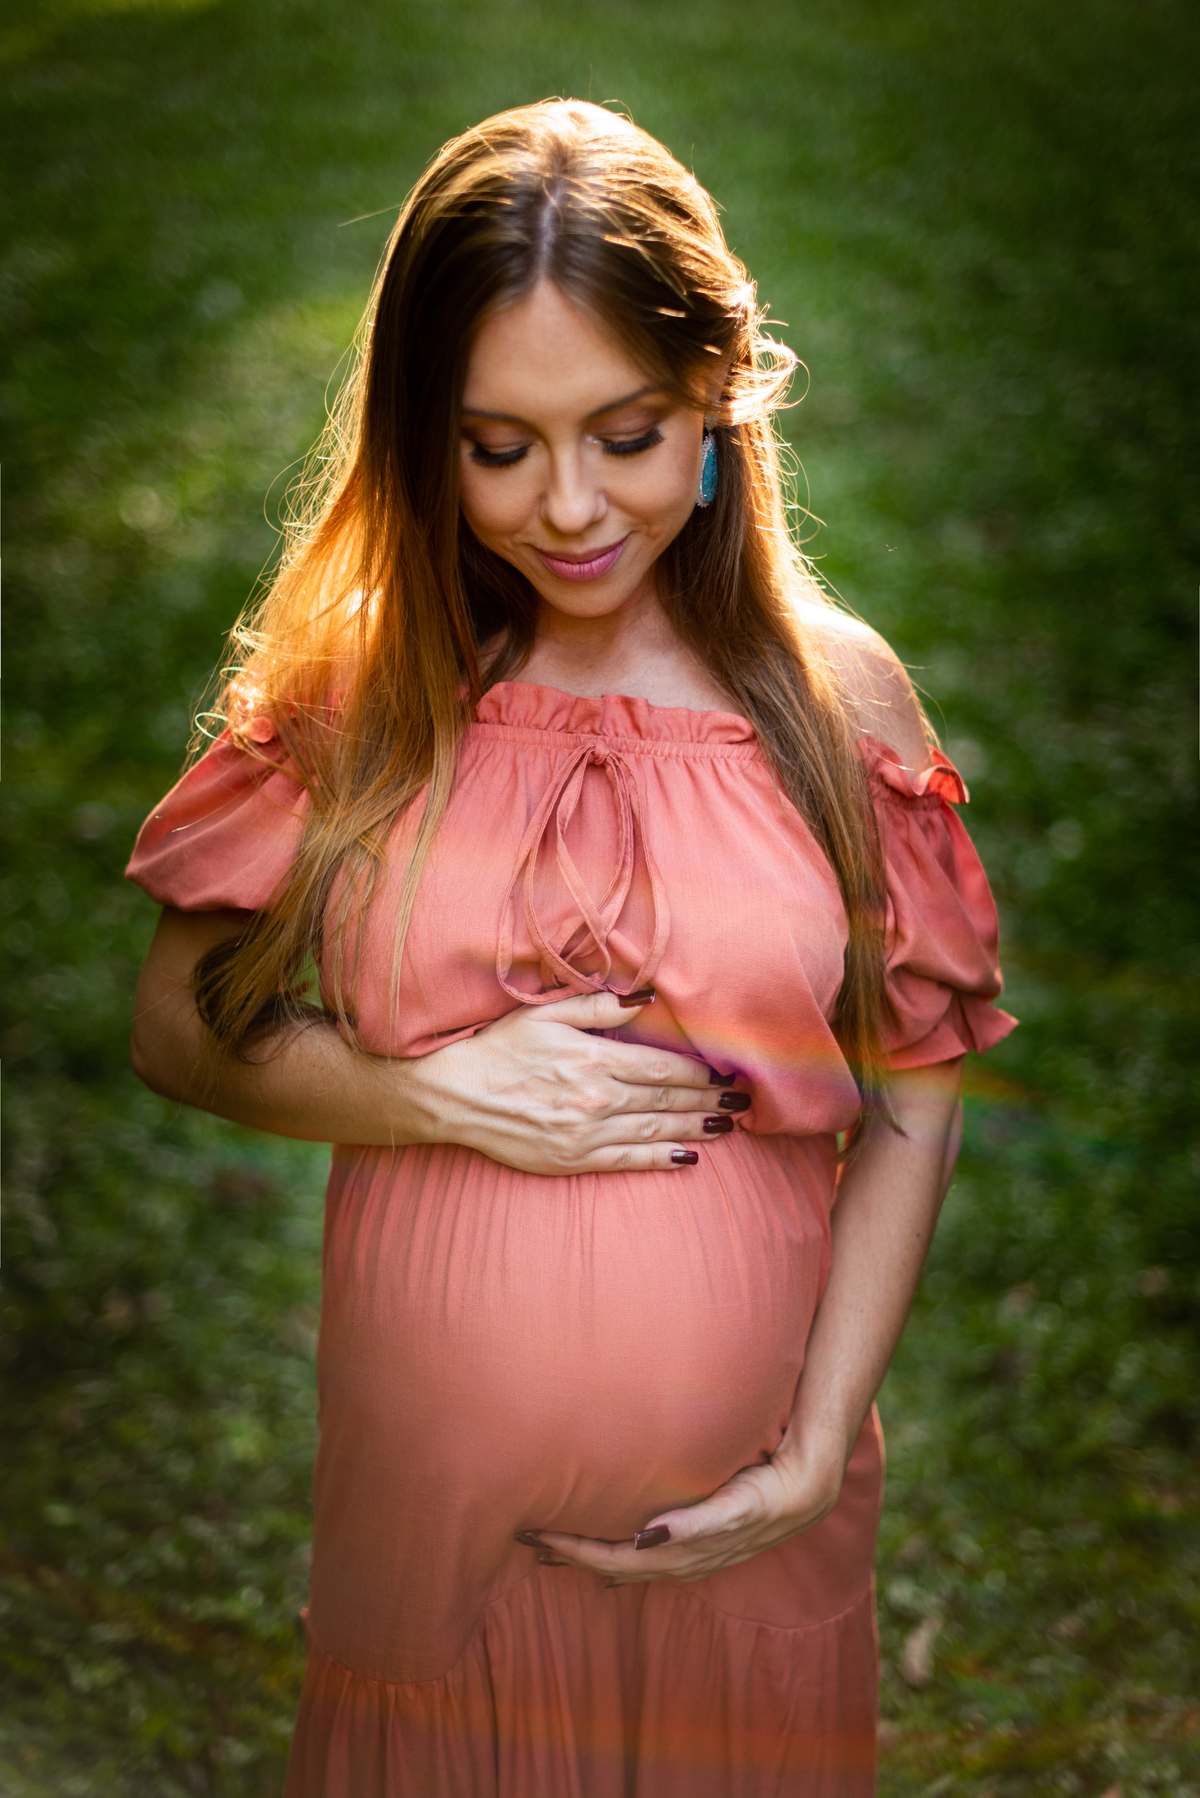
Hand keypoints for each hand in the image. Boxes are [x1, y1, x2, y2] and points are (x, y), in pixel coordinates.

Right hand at [404, 988, 742, 1174]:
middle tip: (743, 1102)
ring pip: (655, 1129)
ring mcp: (586, 1132)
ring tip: (727, 1128)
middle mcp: (596, 1097)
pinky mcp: (572, 1158)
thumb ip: (597, 1007)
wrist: (455, 1095)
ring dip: (695, 1128)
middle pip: (667, 1099)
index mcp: (594, 1058)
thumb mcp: (544, 1013)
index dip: (699, 1071)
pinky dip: (660, 1158)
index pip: (662, 1066)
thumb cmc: (499, 1049)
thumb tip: (645, 999)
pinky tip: (687, 1158)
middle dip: (708, 1100)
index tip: (726, 1072)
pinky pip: (628, 1160)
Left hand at [520, 1445, 844, 1584]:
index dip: (571, 1550)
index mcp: (679, 1555)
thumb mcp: (736, 1505)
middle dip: (568, 1555)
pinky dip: (615, 1554)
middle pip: (609, 1566)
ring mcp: (686, 1556)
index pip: (611, 1560)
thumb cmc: (768, 1492)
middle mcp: (678, 1562)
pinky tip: (608, 1547)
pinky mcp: (694, 1543)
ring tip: (551, 1546)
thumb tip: (647, 1536)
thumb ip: (696, 1524)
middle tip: (525, 1537)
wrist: (806, 1495)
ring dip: (586, 1556)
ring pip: (623, 1564)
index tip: (534, 1533)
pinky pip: (642, 1557)